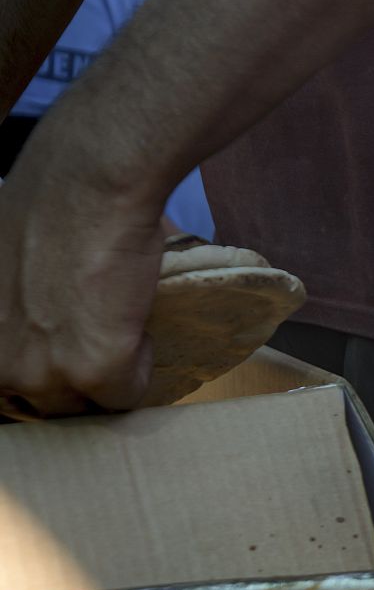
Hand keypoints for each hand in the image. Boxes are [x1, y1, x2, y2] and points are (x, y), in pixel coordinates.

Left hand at [0, 158, 161, 417]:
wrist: (87, 184)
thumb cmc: (47, 201)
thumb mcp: (4, 258)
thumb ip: (14, 300)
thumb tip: (48, 309)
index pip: (9, 385)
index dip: (43, 366)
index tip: (64, 349)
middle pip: (45, 402)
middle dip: (75, 377)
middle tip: (100, 339)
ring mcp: (40, 373)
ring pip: (85, 405)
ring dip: (110, 375)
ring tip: (123, 329)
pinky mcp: (93, 370)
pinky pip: (127, 396)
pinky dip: (142, 368)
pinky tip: (140, 325)